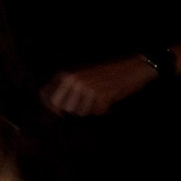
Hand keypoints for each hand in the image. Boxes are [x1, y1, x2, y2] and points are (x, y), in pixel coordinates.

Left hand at [41, 56, 156, 116]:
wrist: (134, 67)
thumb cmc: (108, 73)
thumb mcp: (83, 76)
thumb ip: (66, 88)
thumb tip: (53, 107)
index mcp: (66, 75)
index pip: (46, 96)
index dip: (51, 107)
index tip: (60, 111)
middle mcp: (74, 80)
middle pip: (63, 108)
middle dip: (74, 109)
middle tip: (87, 102)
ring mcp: (87, 88)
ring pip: (80, 112)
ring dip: (91, 109)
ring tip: (99, 98)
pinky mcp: (101, 95)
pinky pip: (97, 112)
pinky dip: (104, 108)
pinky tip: (109, 98)